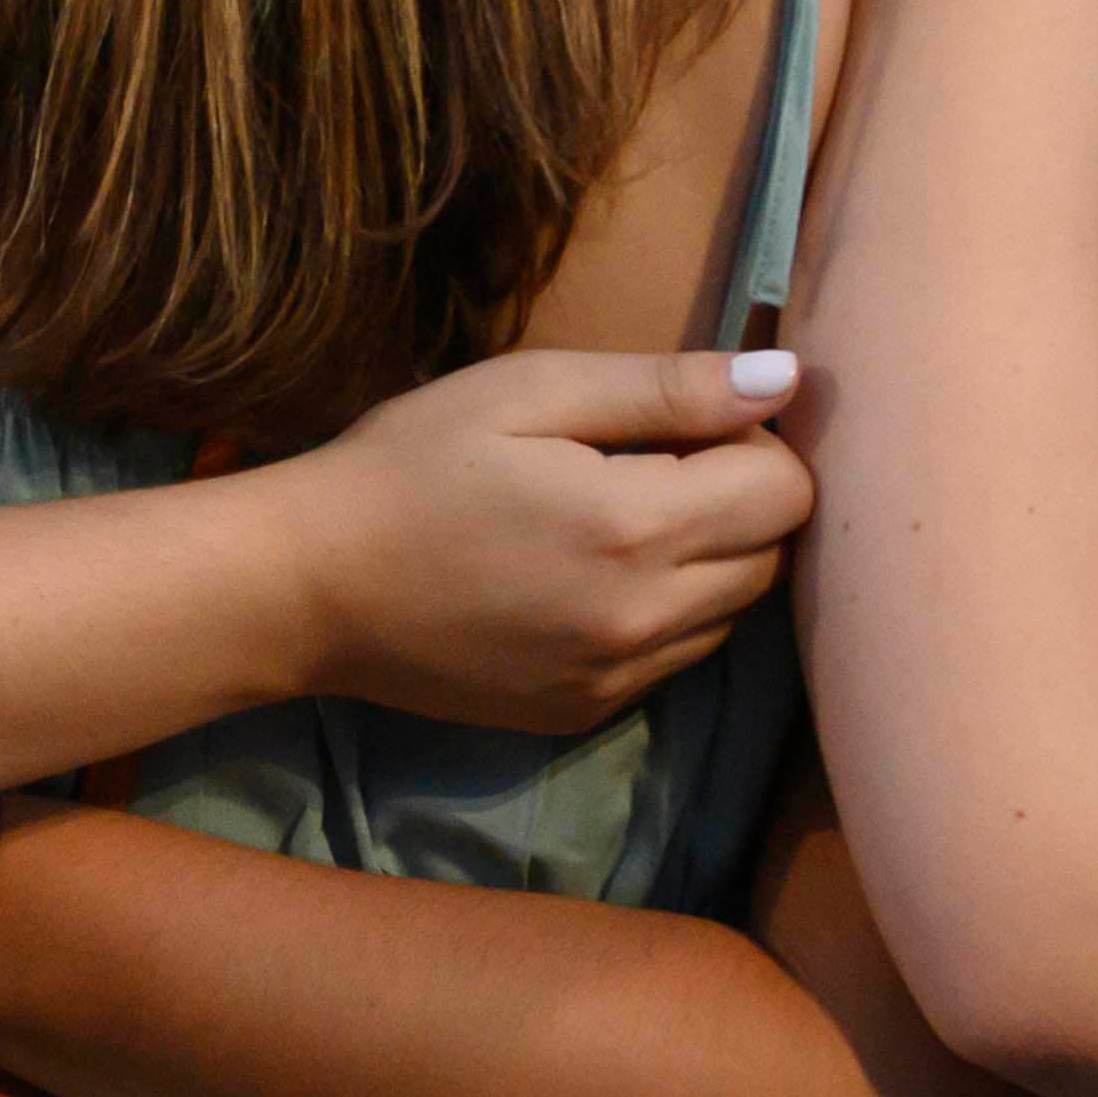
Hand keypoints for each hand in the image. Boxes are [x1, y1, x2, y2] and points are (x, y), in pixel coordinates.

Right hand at [281, 347, 810, 732]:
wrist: (309, 587)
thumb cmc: (409, 465)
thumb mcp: (530, 391)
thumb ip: (666, 388)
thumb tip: (786, 382)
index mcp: (637, 527)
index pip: (788, 490)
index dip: (753, 442)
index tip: (681, 423)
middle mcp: (644, 619)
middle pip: (773, 558)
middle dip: (739, 503)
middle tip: (650, 465)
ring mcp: (617, 679)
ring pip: (732, 615)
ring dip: (706, 564)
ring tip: (617, 522)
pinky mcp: (586, 714)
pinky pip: (675, 659)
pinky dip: (660, 615)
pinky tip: (586, 578)